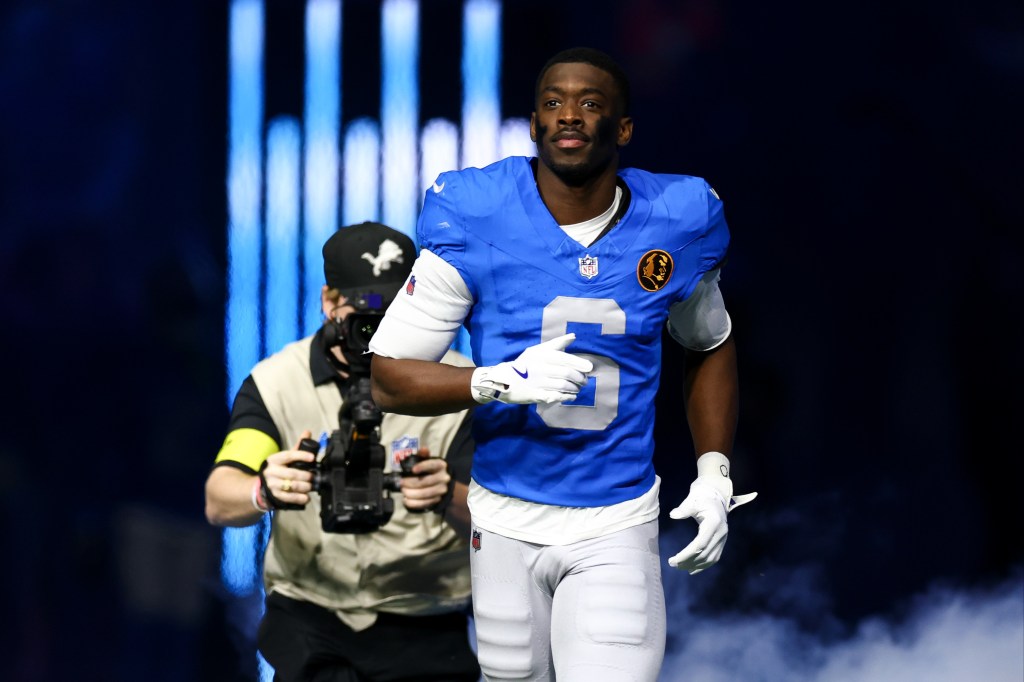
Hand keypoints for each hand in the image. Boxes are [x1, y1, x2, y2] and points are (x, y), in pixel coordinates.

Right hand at [260, 431, 316, 508]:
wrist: (262, 485)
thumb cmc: (278, 469)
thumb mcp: (285, 458)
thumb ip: (297, 447)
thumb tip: (308, 432)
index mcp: (274, 459)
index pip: (288, 455)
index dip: (301, 456)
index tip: (312, 458)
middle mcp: (271, 471)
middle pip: (291, 473)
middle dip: (306, 476)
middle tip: (313, 477)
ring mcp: (272, 484)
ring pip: (291, 486)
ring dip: (304, 487)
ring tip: (311, 486)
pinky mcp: (274, 495)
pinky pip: (288, 497)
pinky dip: (299, 498)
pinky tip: (306, 498)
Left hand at [398, 447, 450, 511]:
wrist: (445, 485)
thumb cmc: (432, 471)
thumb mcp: (429, 461)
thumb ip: (424, 455)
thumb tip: (423, 448)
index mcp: (441, 465)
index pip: (432, 465)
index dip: (422, 467)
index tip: (413, 470)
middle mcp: (444, 478)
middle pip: (425, 481)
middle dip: (410, 483)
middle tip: (401, 483)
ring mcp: (441, 490)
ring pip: (424, 493)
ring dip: (411, 493)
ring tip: (403, 491)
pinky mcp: (438, 500)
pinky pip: (424, 503)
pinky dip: (413, 503)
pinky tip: (406, 500)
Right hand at [471, 333, 592, 403]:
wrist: (503, 380)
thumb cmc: (525, 364)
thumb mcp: (537, 350)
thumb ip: (556, 343)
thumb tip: (573, 336)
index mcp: (541, 355)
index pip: (565, 359)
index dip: (579, 364)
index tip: (589, 368)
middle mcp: (540, 368)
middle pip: (566, 373)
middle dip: (579, 378)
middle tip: (584, 381)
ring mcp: (537, 383)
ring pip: (563, 386)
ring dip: (575, 388)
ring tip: (578, 388)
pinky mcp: (536, 395)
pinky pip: (556, 397)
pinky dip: (567, 397)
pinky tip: (571, 396)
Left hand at [667, 452, 756, 574]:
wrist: (714, 495)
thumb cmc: (701, 497)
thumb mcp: (692, 500)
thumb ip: (684, 509)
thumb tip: (673, 515)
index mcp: (714, 522)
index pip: (700, 544)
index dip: (686, 554)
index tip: (673, 560)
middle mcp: (721, 532)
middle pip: (705, 554)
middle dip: (688, 561)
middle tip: (673, 564)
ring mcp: (723, 538)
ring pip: (710, 558)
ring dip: (695, 565)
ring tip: (680, 568)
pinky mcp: (722, 541)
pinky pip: (714, 557)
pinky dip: (704, 565)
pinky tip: (692, 569)